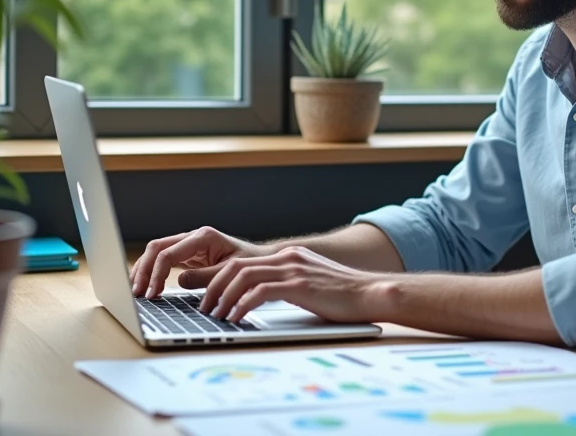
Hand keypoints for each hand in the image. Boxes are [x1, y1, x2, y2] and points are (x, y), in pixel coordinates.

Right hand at [129, 226, 272, 298]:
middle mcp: (193, 237)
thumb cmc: (250, 264)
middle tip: (136, 292)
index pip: (168, 253)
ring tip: (136, 290)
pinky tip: (146, 285)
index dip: (156, 274)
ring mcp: (189, 244)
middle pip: (157, 247)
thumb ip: (206, 277)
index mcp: (203, 237)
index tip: (152, 293)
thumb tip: (179, 281)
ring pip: (157, 252)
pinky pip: (164, 260)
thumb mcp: (230, 272)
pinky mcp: (188, 255)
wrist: (260, 261)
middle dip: (143, 269)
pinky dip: (153, 271)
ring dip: (144, 270)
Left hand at [197, 245, 392, 324]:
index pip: (242, 262)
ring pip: (243, 277)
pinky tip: (236, 319)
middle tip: (205, 308)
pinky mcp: (299, 284)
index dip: (220, 280)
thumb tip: (261, 299)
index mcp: (288, 256)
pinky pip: (260, 292)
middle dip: (214, 287)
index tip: (210, 299)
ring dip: (224, 298)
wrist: (370, 293)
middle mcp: (288, 257)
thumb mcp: (310, 284)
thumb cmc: (343, 296)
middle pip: (236, 266)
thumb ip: (288, 284)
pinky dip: (242, 305)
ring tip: (216, 316)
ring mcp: (293, 269)